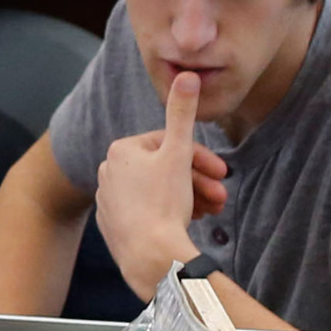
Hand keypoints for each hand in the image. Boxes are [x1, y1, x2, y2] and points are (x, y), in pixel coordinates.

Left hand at [96, 68, 230, 292]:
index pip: (168, 144)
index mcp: (120, 151)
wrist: (149, 255)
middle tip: (222, 196)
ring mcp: (109, 201)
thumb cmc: (163, 202)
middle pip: (164, 169)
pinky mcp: (115, 226)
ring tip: (211, 212)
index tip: (223, 172)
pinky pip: (149, 213)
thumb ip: (182, 114)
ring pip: (160, 191)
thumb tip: (187, 75)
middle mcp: (107, 172)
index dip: (200, 156)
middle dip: (198, 180)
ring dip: (190, 197)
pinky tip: (189, 223)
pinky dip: (172, 214)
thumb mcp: (178, 154)